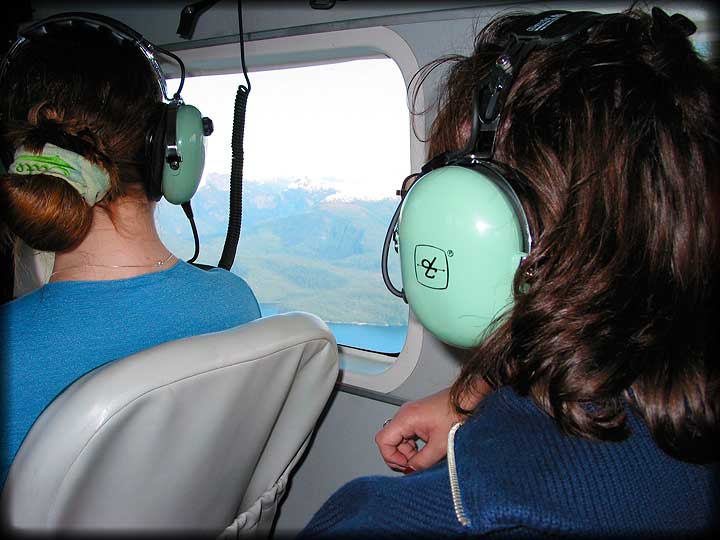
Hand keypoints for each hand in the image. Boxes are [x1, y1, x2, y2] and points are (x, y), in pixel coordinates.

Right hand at [375, 383, 489, 471]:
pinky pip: (407, 434)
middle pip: (389, 440)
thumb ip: (422, 461)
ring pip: (398, 438)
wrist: (467, 399)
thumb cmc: (456, 414)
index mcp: (405, 418)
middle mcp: (404, 414)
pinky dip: (413, 445)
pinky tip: (427, 449)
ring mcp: (410, 414)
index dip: (390, 457)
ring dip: (407, 451)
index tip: (404, 465)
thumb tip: (411, 470)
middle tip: (414, 465)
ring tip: (424, 457)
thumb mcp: (440, 445)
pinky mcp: (417, 416)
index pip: (383, 440)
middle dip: (400, 455)